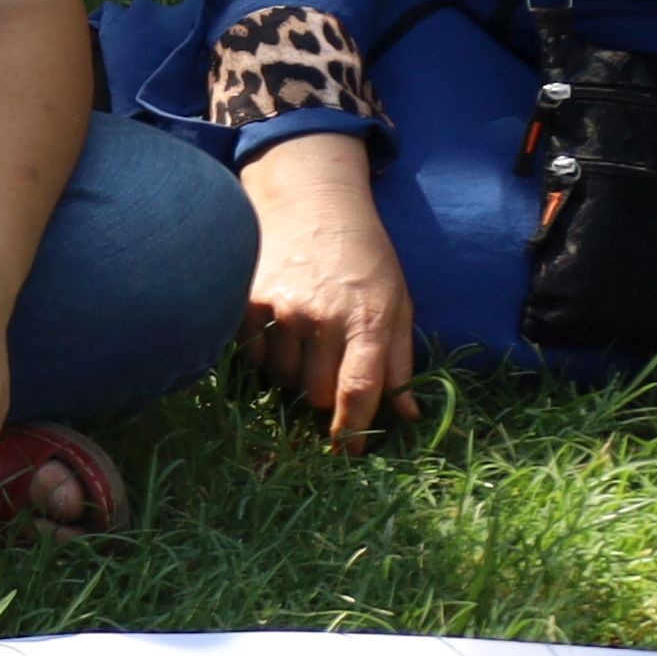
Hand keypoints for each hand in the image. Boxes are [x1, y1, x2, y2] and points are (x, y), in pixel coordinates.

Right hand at [234, 141, 418, 449]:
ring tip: (307, 342)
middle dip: (324, 396)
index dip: (353, 430)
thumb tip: (408, 413)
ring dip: (296, 375)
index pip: (359, 389)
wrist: (313, 201)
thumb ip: (399, 359)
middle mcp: (323, 317)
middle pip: (316, 393)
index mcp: (367, 319)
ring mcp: (281, 309)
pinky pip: (255, 356)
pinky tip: (282, 331)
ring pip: (284, 378)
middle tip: (330, 372)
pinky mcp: (248, 301)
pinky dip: (269, 356)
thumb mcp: (397, 301)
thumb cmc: (365, 255)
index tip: (350, 454)